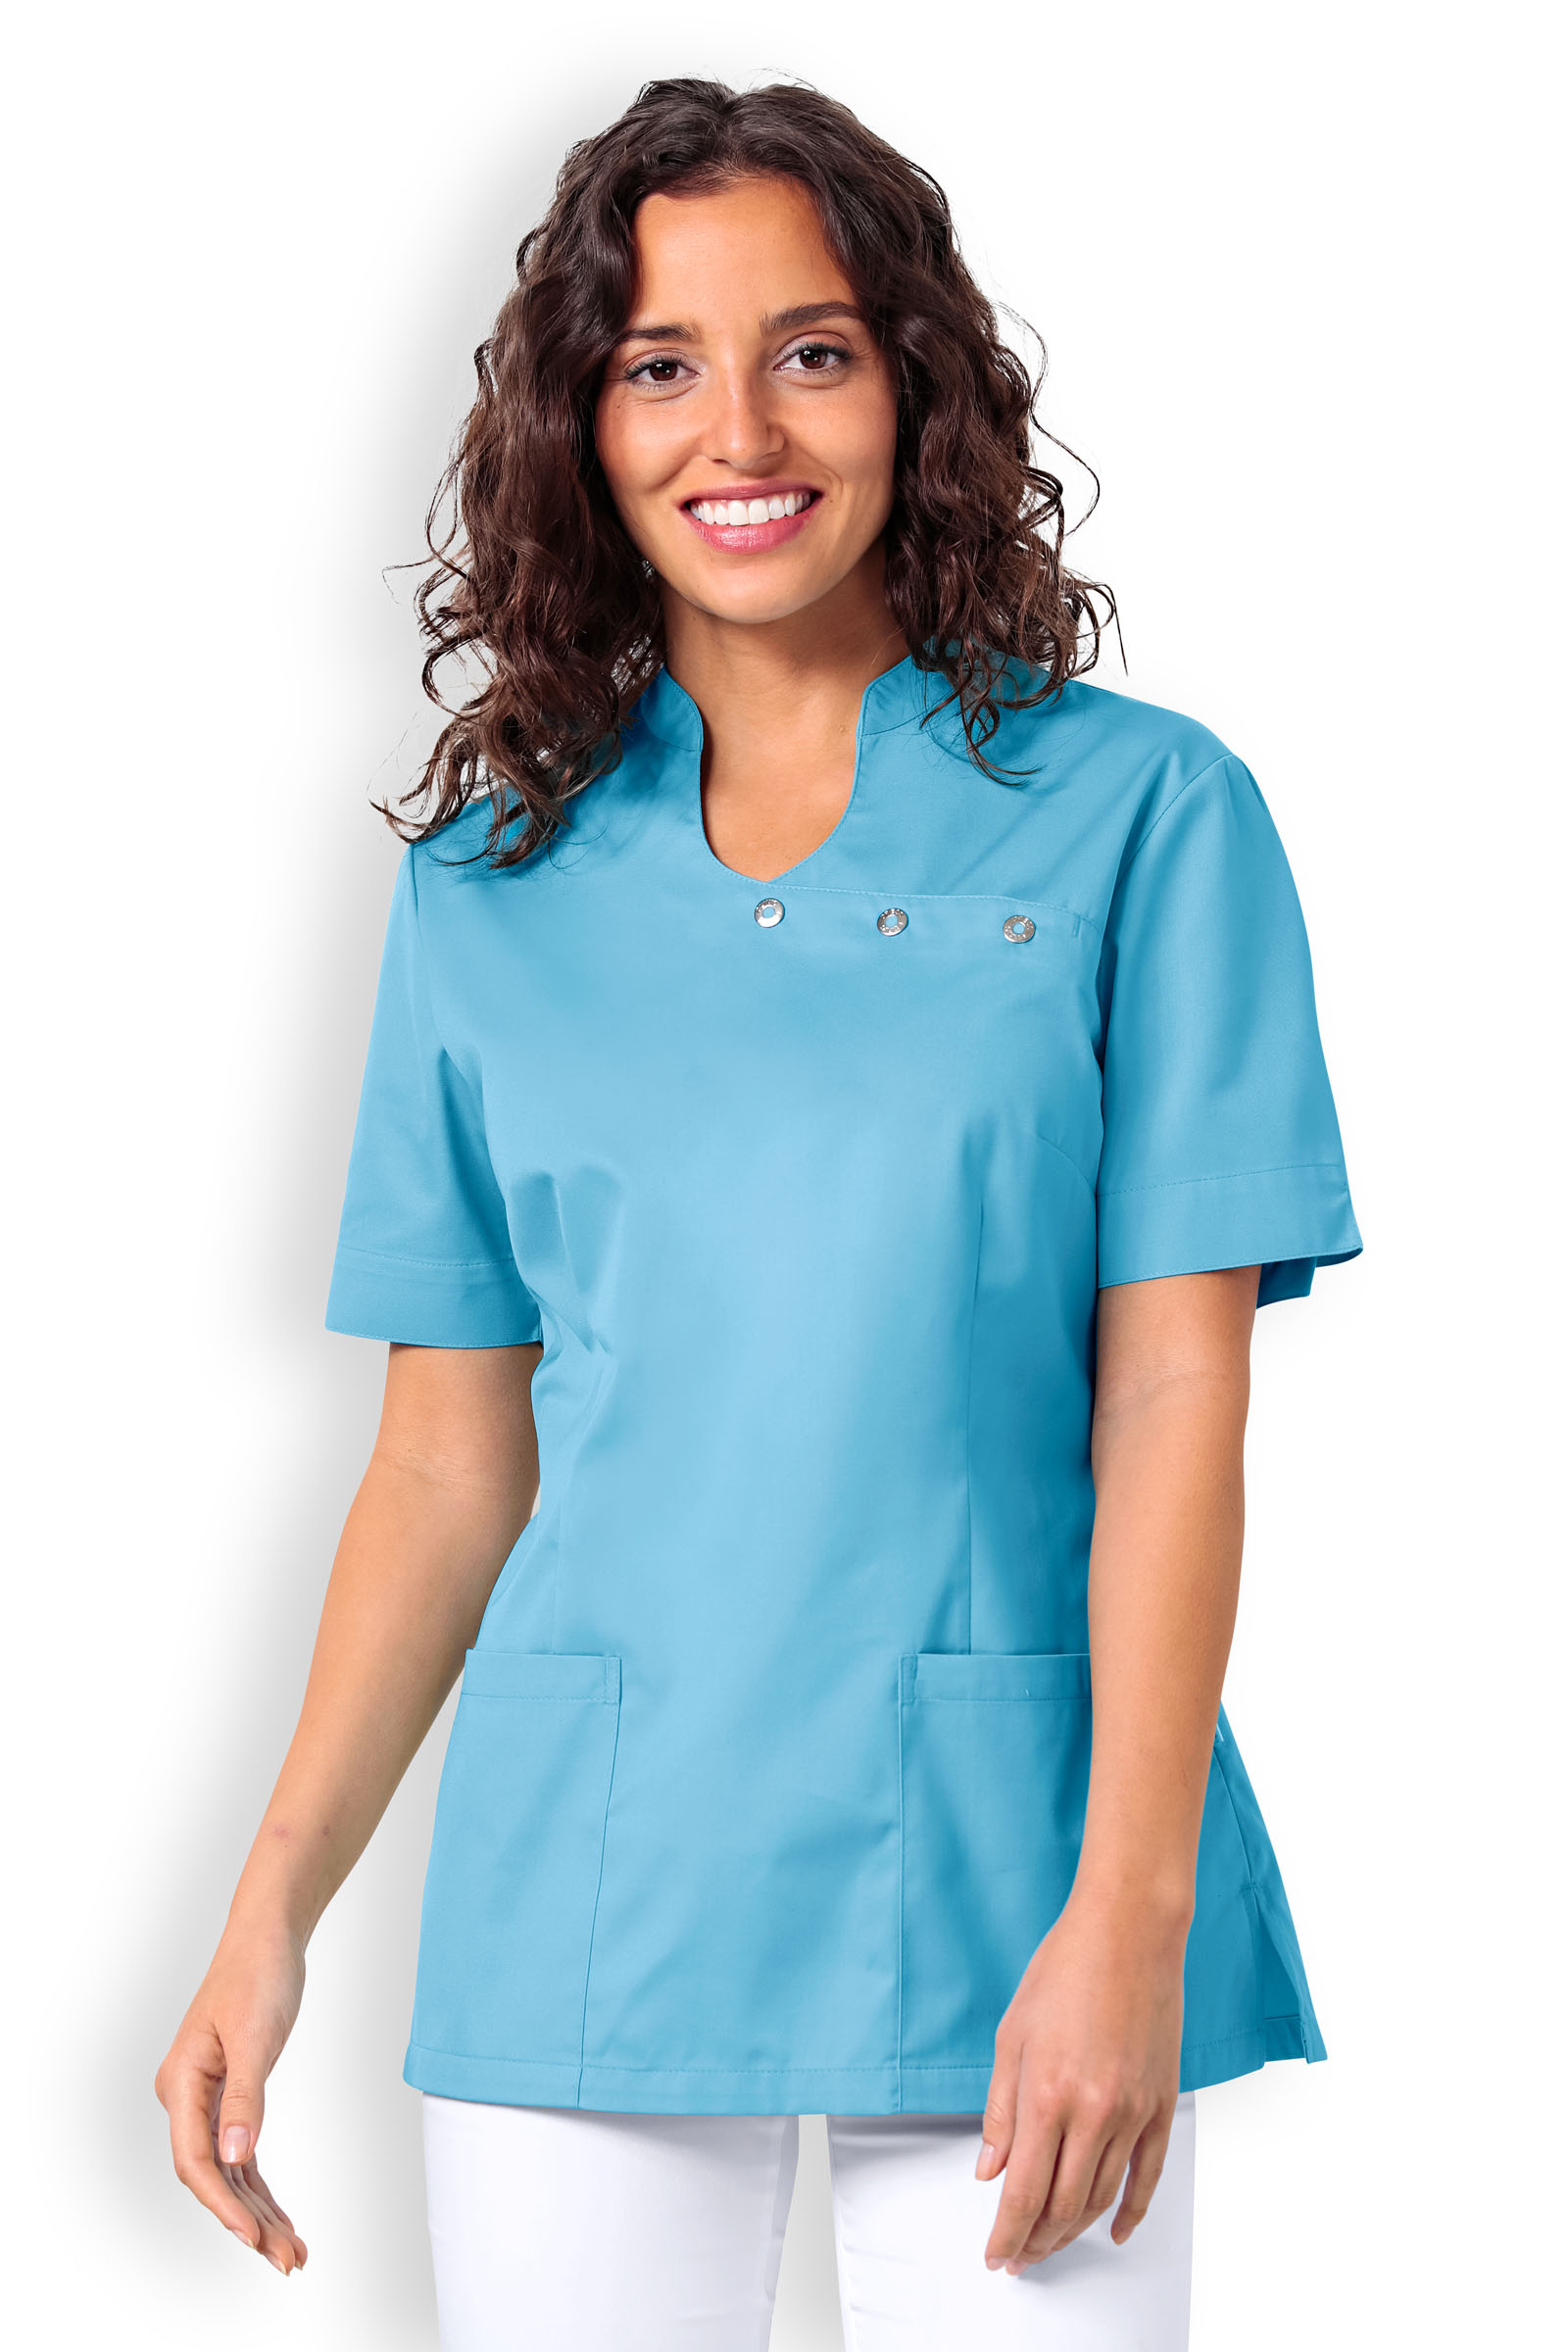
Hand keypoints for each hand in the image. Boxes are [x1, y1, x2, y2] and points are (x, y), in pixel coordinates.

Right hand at [154, 1919, 308, 2274]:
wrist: (267, 1937)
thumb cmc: (258, 1975)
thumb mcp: (256, 2035)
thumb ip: (245, 2099)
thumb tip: (235, 2157)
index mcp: (182, 2082)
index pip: (196, 2161)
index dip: (223, 2205)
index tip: (254, 2240)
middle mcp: (185, 2097)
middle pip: (212, 2176)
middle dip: (248, 2222)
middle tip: (288, 2260)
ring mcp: (205, 2100)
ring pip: (227, 2173)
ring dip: (257, 2213)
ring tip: (292, 2252)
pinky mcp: (229, 2098)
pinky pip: (240, 2156)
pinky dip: (258, 2188)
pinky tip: (278, 2218)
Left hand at [975, 1883, 1186, 2273]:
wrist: (1128, 1934)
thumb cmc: (1065, 1970)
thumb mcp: (1011, 2036)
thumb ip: (1000, 2110)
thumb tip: (991, 2169)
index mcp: (1046, 2095)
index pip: (1023, 2192)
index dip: (1007, 2233)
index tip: (996, 2254)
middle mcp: (1092, 2113)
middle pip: (1062, 2206)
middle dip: (1036, 2241)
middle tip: (1019, 2256)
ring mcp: (1132, 2113)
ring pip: (1101, 2198)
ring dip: (1073, 2231)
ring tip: (1050, 2245)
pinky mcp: (1161, 2106)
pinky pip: (1148, 2176)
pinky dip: (1130, 2212)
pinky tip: (1113, 2230)